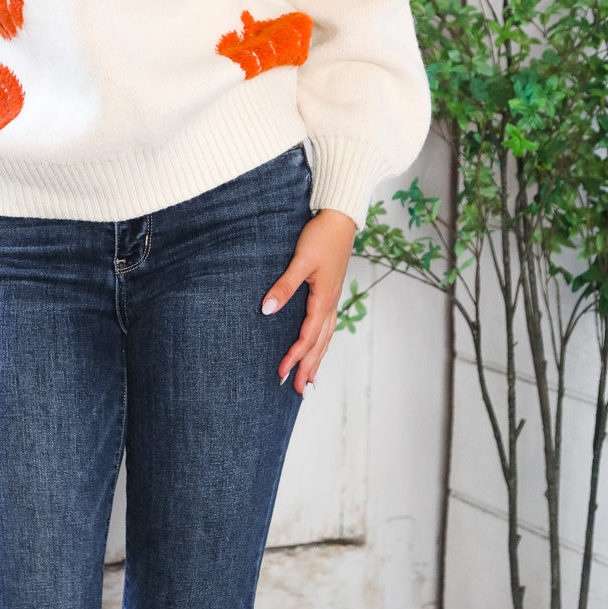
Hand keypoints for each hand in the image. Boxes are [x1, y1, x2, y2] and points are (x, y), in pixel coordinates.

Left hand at [262, 209, 356, 395]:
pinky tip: (319, 347)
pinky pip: (327, 326)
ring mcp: (333, 299)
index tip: (280, 372)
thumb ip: (284, 286)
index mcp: (323, 300)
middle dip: (307, 367)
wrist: (340, 219)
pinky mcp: (331, 292)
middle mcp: (331, 304)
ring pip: (326, 337)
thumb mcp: (300, 261)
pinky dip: (323, 342)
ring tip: (310, 379)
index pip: (307, 336)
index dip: (294, 356)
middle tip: (296, 390)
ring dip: (317, 359)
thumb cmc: (321, 237)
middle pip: (319, 344)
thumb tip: (267, 310)